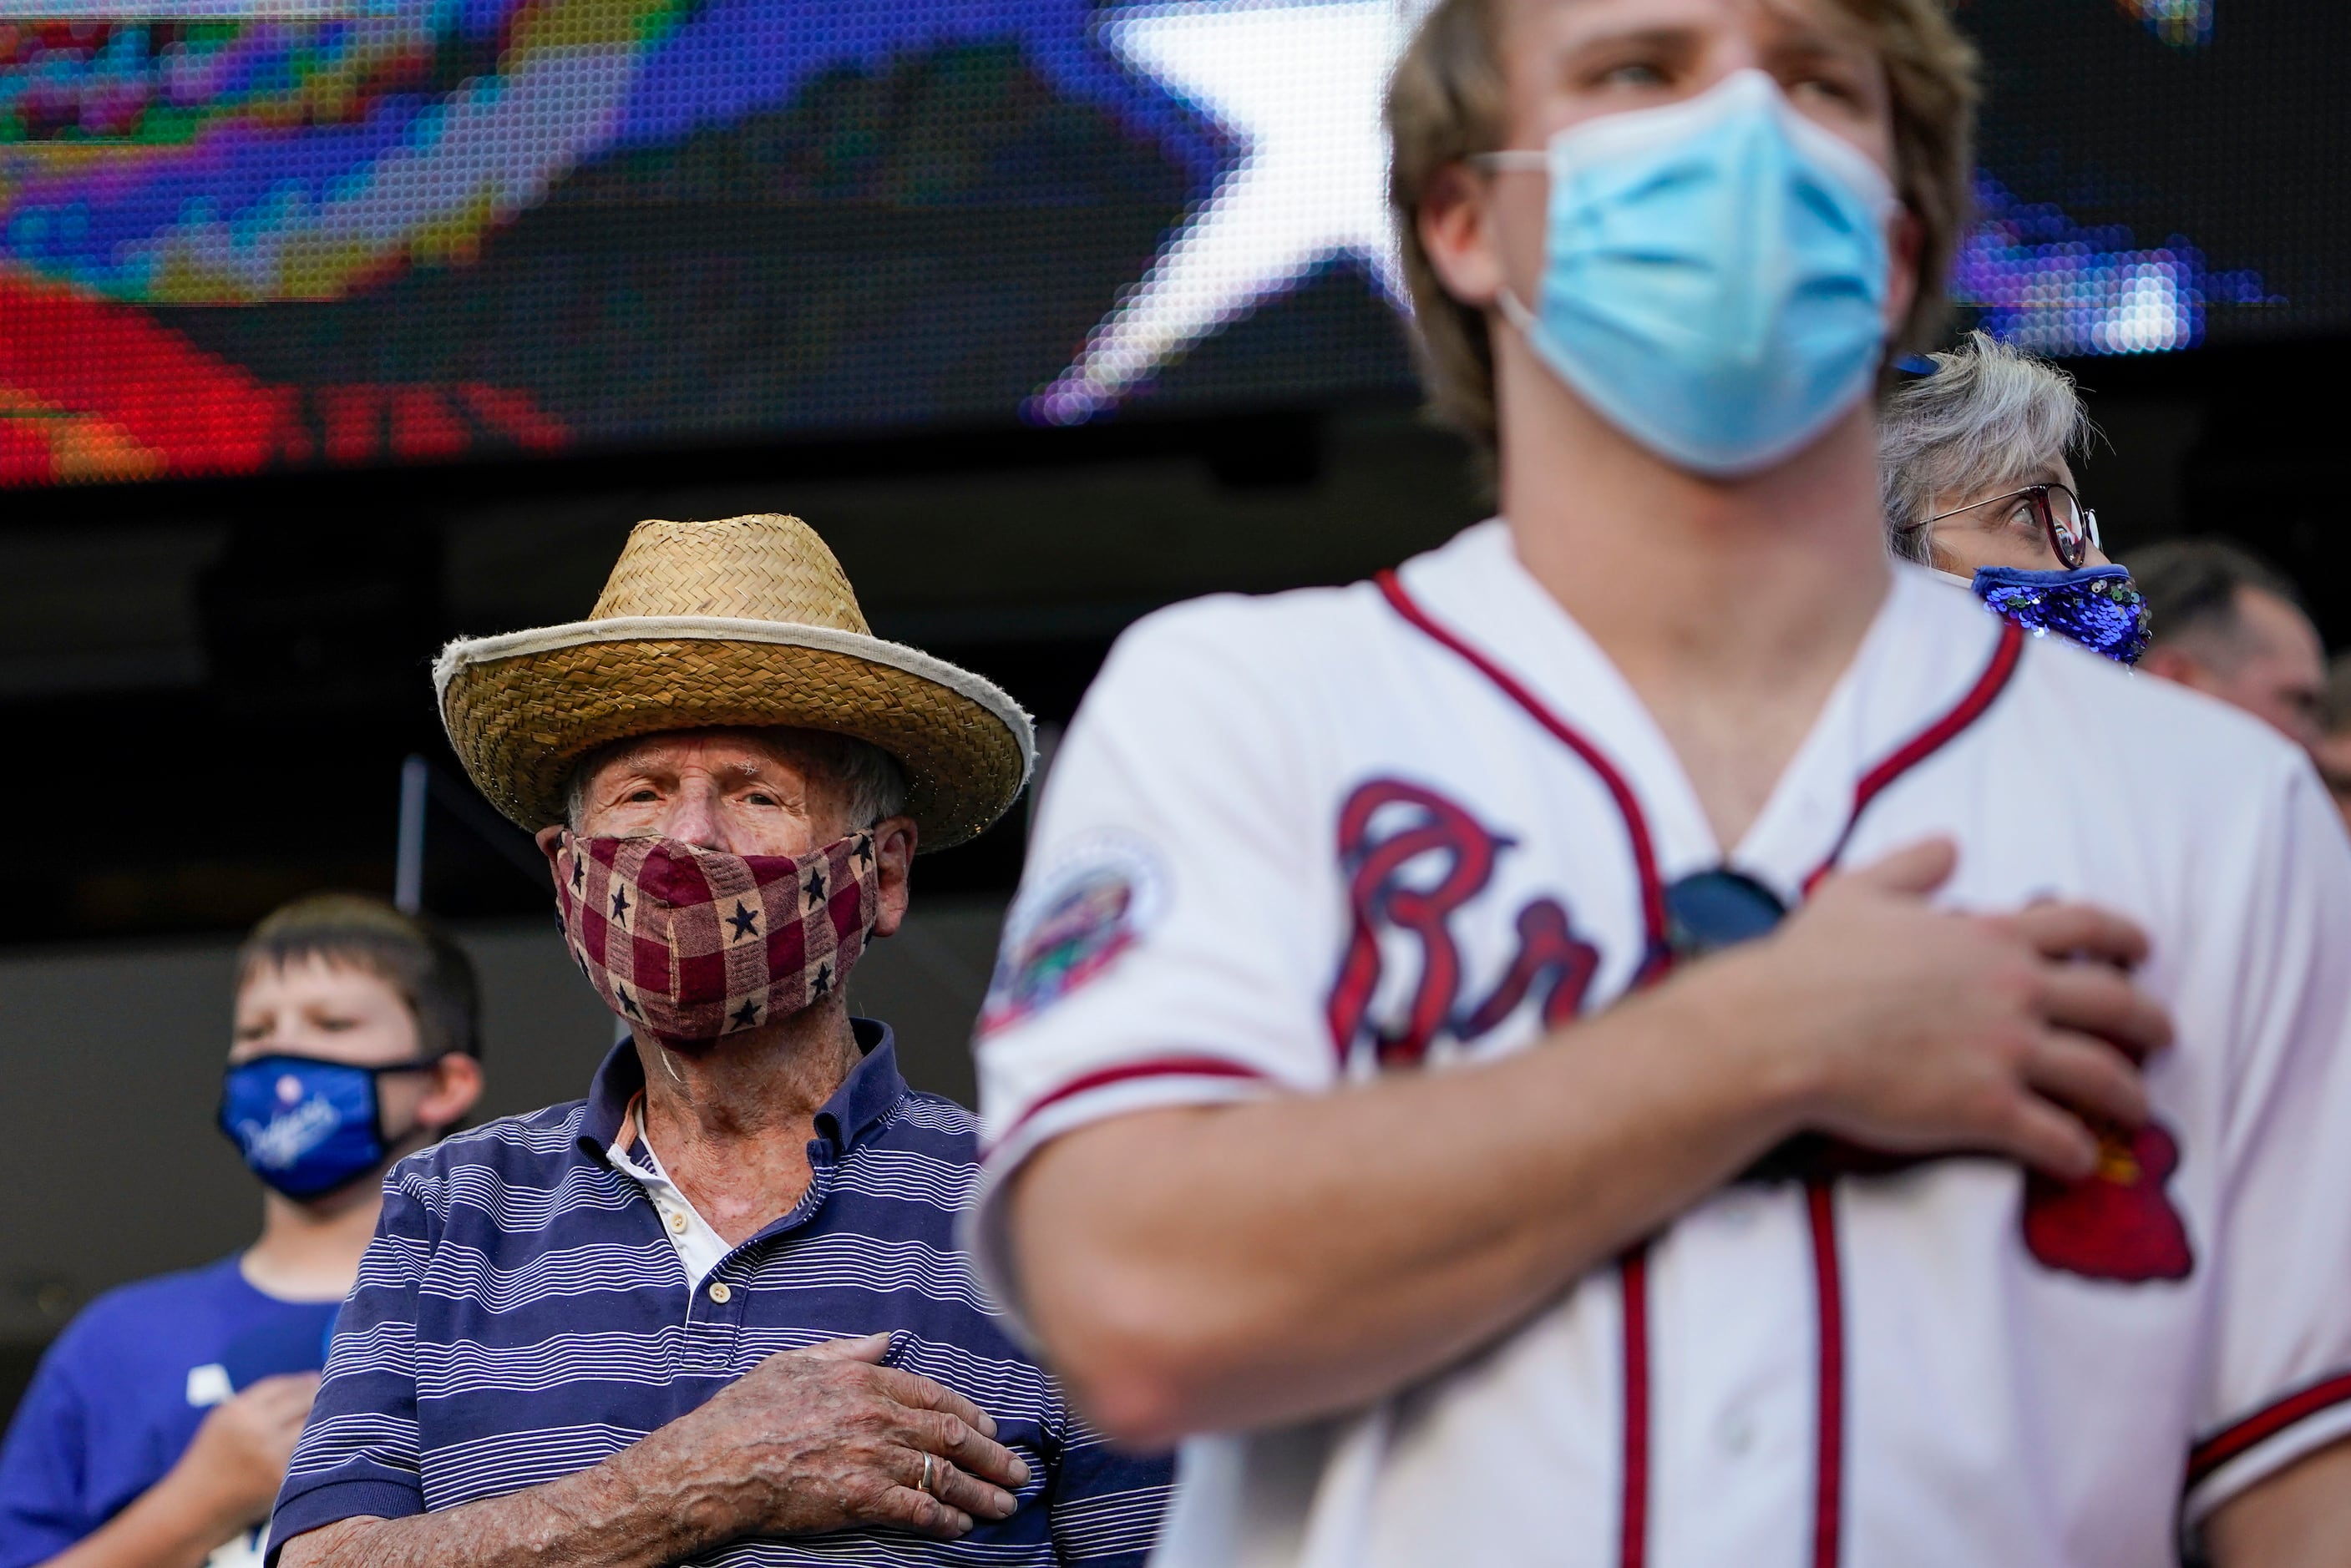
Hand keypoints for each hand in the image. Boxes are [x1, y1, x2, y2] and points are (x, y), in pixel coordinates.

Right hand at [169, 1372, 319, 1533]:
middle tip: (332, 1396)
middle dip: (318, 1398)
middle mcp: (256, 1429)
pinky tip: (319, 1444)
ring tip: (329, 1419)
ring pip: (312, 1426)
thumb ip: (260, 1402)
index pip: (284, 1386)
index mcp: (238, 1411)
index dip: (304, 1381)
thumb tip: (312, 1381)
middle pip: (304, 1402)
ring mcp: (271, 1454)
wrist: (195, 1507)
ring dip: (323, 1421)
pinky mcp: (282, 1478)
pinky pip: (307, 1453)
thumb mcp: (225, 1421)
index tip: (317, 1379)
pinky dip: (316, 1446)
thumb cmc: (213, 1460)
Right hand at [640, 1334, 1030, 1541]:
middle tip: (1018, 1471)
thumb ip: (847, 1351)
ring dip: (980, 1492)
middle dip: (992, 1456)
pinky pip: (916, 1509)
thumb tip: (885, 1339)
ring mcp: (872, 1458)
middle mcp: (877, 1416)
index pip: (935, 1395)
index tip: (992, 1428)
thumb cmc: (748, 1412)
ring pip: (943, 1476)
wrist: (717, 1463)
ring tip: (1004, 1505)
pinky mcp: (861, 1497)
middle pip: (951, 1437)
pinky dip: (944, 1518)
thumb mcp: (796, 1363)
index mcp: (865, 1380)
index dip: (970, 1414)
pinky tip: (960, 1526)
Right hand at [1703, 838, 2171, 1179]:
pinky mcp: (1987, 1109)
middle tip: (2163, 1035)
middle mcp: (2014, 990)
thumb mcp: (1858, 892)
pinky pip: (2056, 1138)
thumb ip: (1911, 866)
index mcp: (1989, 936)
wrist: (1781, 1031)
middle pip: (2114, 1002)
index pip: (2083, 927)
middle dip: (2151, 1021)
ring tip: (2138, 1109)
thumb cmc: (1811, 963)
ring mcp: (2006, 1051)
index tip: (2142, 949)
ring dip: (2129, 1094)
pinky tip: (2079, 1162)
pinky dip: (2076, 1153)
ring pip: (2101, 1074)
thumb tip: (1950, 846)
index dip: (2123, 935)